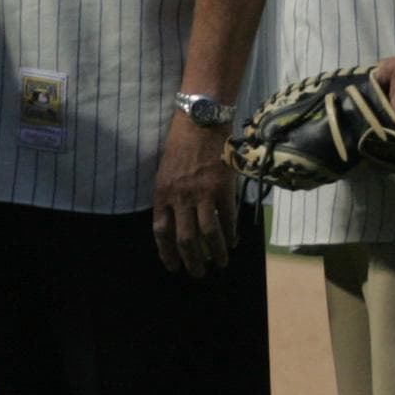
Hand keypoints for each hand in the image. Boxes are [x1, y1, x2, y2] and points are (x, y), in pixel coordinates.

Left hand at [150, 116, 238, 276]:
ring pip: (209, 234)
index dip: (166, 253)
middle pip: (185, 239)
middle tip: (198, 273)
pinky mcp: (223, 188)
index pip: (161, 231)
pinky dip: (231, 234)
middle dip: (192, 261)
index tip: (173, 267)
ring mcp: (202, 193)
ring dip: (215, 253)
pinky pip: (228, 219)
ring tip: (220, 263)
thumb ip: (168, 197)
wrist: (200, 122)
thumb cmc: (180, 145)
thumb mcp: (164, 172)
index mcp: (162, 193)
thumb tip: (174, 223)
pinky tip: (233, 242)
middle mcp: (180, 197)